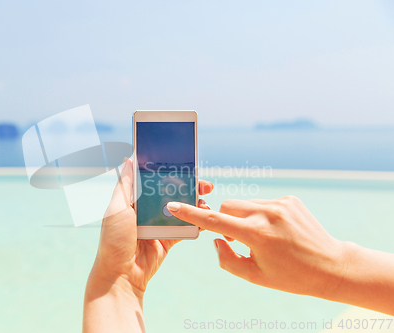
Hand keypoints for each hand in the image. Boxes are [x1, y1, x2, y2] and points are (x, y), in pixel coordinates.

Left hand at [83, 159, 212, 332]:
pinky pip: (185, 228)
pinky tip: (205, 218)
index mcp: (133, 200)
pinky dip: (196, 223)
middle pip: (171, 193)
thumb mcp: (116, 209)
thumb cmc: (113, 241)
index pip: (154, 181)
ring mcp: (158, 225)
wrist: (120, 277)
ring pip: (181, 209)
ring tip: (206, 202)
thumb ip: (126, 185)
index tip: (186, 166)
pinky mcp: (168, 240)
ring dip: (195, 204)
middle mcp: (146, 210)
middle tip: (205, 185)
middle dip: (189, 187)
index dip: (170, 172)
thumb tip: (129, 159)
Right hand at [166, 196, 345, 297]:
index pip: (215, 221)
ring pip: (245, 204)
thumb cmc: (291, 276)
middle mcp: (267, 213)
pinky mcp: (290, 199)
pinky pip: (262, 203)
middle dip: (226, 220)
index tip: (174, 205)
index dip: (191, 214)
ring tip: (265, 238)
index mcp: (257, 234)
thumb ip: (227, 259)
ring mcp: (280, 203)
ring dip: (245, 218)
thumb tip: (217, 239)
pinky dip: (261, 215)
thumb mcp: (254, 276)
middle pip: (228, 206)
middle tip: (237, 239)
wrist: (331, 266)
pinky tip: (277, 231)